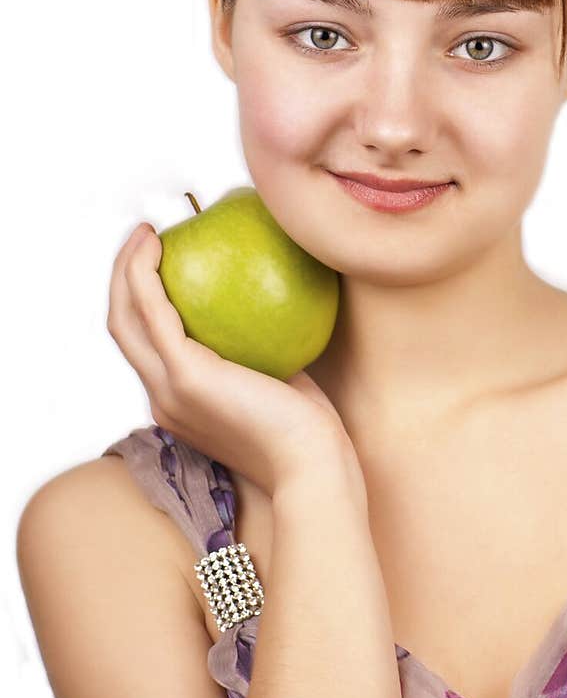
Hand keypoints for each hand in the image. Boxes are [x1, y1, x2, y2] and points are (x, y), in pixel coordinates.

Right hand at [107, 221, 353, 496]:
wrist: (313, 465)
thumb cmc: (311, 428)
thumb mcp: (280, 380)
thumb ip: (264, 350)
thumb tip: (273, 300)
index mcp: (178, 402)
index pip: (146, 347)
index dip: (142, 302)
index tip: (161, 262)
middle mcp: (162, 397)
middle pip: (122, 327)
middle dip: (122, 277)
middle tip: (144, 236)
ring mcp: (167, 390)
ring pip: (125, 318)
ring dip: (125, 269)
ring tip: (145, 232)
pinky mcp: (185, 376)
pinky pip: (154, 312)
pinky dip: (145, 275)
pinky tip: (161, 243)